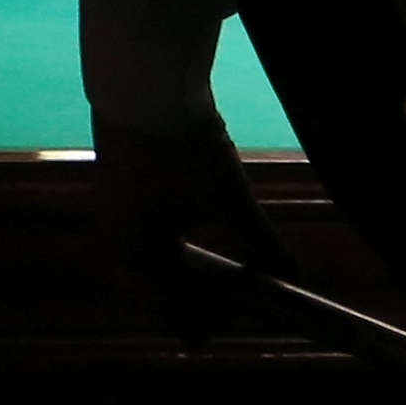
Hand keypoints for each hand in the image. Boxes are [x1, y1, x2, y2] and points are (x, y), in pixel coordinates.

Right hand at [87, 130, 294, 336]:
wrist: (141, 82)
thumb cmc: (183, 146)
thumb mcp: (231, 200)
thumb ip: (262, 245)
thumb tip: (294, 279)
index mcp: (137, 256)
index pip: (172, 311)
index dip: (210, 322)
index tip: (246, 318)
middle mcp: (115, 243)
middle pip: (159, 292)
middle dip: (198, 301)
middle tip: (240, 301)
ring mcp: (111, 217)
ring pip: (150, 266)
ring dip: (186, 275)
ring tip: (224, 276)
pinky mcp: (116, 194)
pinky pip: (143, 239)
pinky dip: (172, 249)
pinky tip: (197, 241)